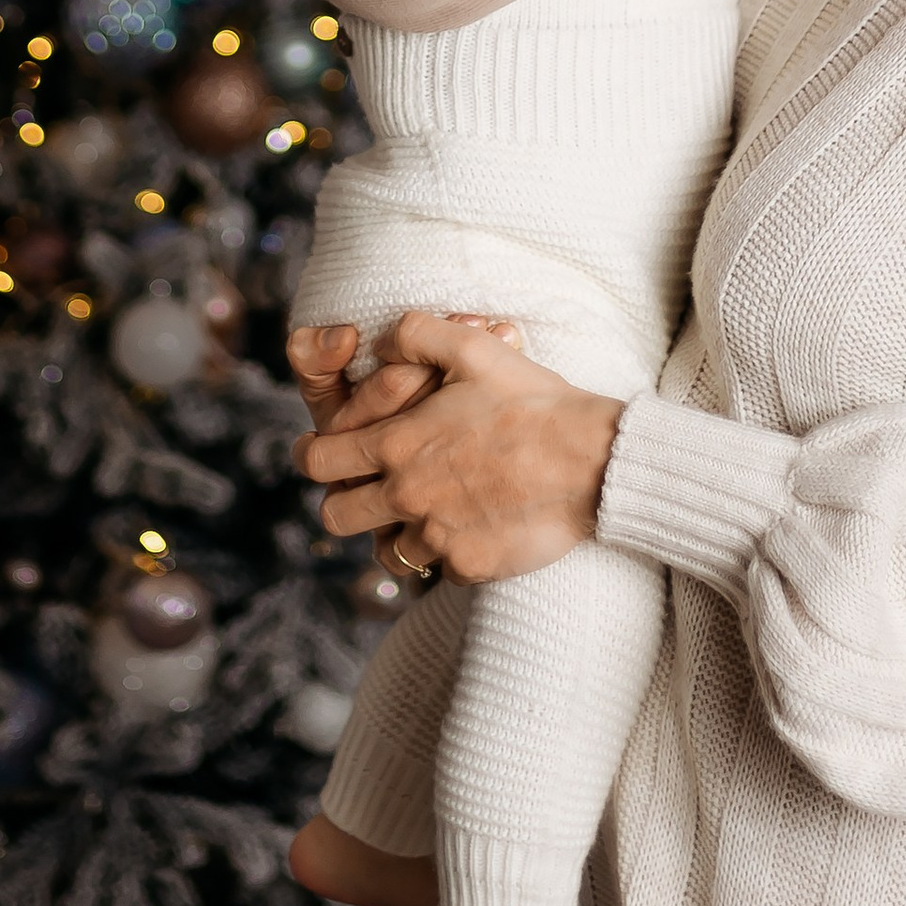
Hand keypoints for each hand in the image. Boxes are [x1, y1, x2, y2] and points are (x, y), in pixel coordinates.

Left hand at [296, 310, 623, 584]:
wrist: (592, 461)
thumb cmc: (533, 400)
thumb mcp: (472, 347)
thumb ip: (414, 335)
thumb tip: (378, 343)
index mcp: (397, 443)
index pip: (319, 461)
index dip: (313, 455)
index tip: (319, 452)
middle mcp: (406, 496)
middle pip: (335, 516)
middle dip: (342, 501)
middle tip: (362, 489)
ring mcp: (436, 537)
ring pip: (385, 553)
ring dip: (396, 532)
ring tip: (420, 514)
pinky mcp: (469, 566)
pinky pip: (439, 570)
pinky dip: (446, 553)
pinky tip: (467, 529)